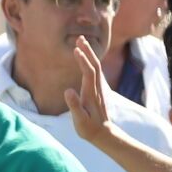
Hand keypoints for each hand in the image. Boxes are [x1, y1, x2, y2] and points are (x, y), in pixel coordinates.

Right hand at [63, 36, 117, 151]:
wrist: (104, 134)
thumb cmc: (89, 129)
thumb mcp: (79, 120)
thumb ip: (74, 105)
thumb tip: (68, 90)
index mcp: (91, 94)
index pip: (88, 73)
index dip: (83, 61)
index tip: (76, 50)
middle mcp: (96, 88)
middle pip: (95, 66)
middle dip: (88, 51)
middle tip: (80, 38)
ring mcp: (98, 89)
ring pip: (96, 67)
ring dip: (89, 54)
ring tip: (81, 42)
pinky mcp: (97, 90)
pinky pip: (94, 71)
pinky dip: (90, 61)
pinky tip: (86, 57)